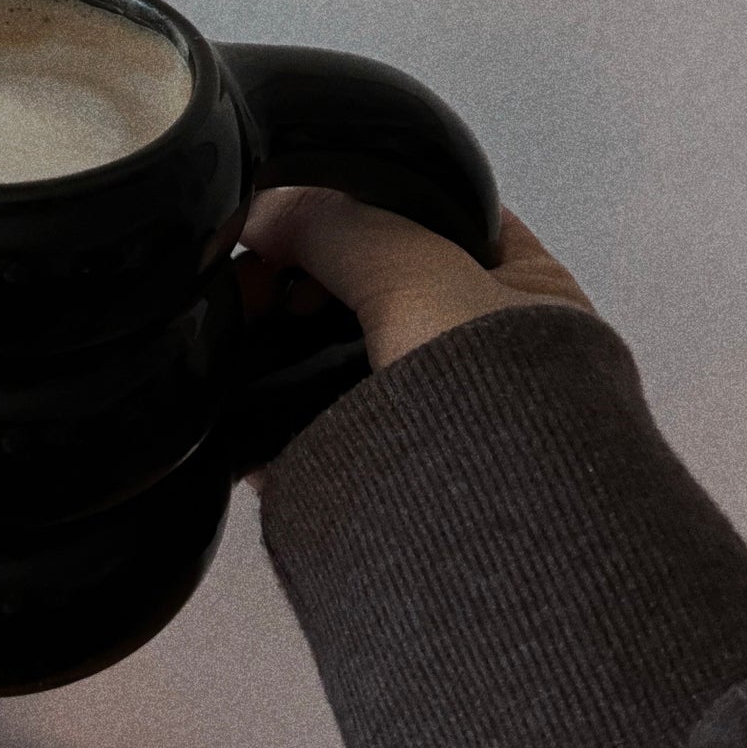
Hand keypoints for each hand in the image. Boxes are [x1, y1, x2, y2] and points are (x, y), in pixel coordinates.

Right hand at [234, 189, 598, 495]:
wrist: (497, 547)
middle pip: (370, 288)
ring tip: (226, 327)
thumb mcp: (423, 279)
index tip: (294, 204)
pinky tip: (223, 386)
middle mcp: (480, 348)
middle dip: (302, 279)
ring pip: (331, 358)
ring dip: (275, 342)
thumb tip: (267, 208)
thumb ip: (344, 229)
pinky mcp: (372, 475)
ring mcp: (425, 416)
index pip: (436, 217)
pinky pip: (306, 427)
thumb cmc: (500, 399)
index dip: (364, 200)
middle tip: (249, 279)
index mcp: (523, 288)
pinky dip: (263, 409)